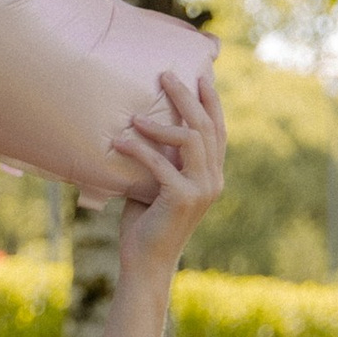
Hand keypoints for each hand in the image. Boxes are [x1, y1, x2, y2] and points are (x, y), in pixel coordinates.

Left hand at [111, 65, 225, 268]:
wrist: (146, 261)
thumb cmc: (146, 221)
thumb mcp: (158, 183)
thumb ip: (162, 158)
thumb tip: (142, 122)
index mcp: (212, 175)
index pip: (218, 130)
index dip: (212, 102)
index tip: (200, 75)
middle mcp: (213, 180)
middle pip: (206, 126)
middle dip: (187, 96)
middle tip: (166, 74)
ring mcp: (201, 189)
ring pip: (191, 138)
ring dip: (161, 122)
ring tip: (135, 115)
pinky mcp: (182, 198)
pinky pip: (160, 163)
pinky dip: (139, 149)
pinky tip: (118, 140)